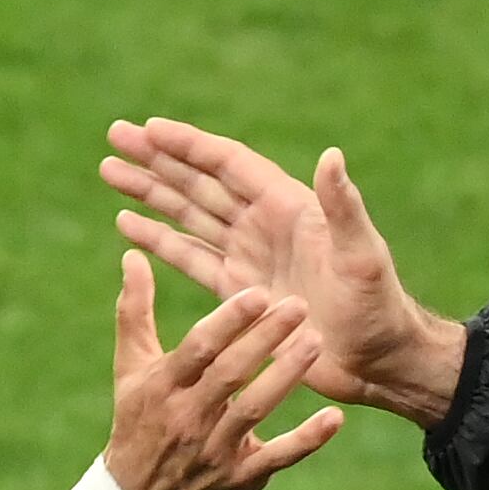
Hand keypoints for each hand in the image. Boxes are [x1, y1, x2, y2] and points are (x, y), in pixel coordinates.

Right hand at [103, 254, 344, 489]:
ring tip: (316, 343)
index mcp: (164, 386)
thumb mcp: (131, 367)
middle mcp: (188, 418)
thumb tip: (133, 256)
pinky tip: (335, 418)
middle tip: (300, 305)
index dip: (228, 320)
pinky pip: (278, 457)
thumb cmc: (139, 419)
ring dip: (286, 376)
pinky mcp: (240, 479)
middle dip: (265, 338)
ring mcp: (215, 451)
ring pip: (255, 409)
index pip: (198, 347)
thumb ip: (135, 310)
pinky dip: (307, 440)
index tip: (258, 292)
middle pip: (230, 373)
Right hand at [104, 120, 467, 426]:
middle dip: (157, 160)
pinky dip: (161, 241)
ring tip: (110, 173)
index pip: (229, 164)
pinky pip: (193, 258)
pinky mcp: (240, 292)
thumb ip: (342, 207)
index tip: (148, 129)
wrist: (378, 360)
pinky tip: (129, 226)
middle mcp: (265, 224)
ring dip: (151, 194)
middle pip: (200, 181)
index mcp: (289, 207)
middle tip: (114, 137)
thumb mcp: (362, 255)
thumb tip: (332, 155)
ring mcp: (250, 257)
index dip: (189, 145)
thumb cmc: (378, 306)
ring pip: (189, 215)